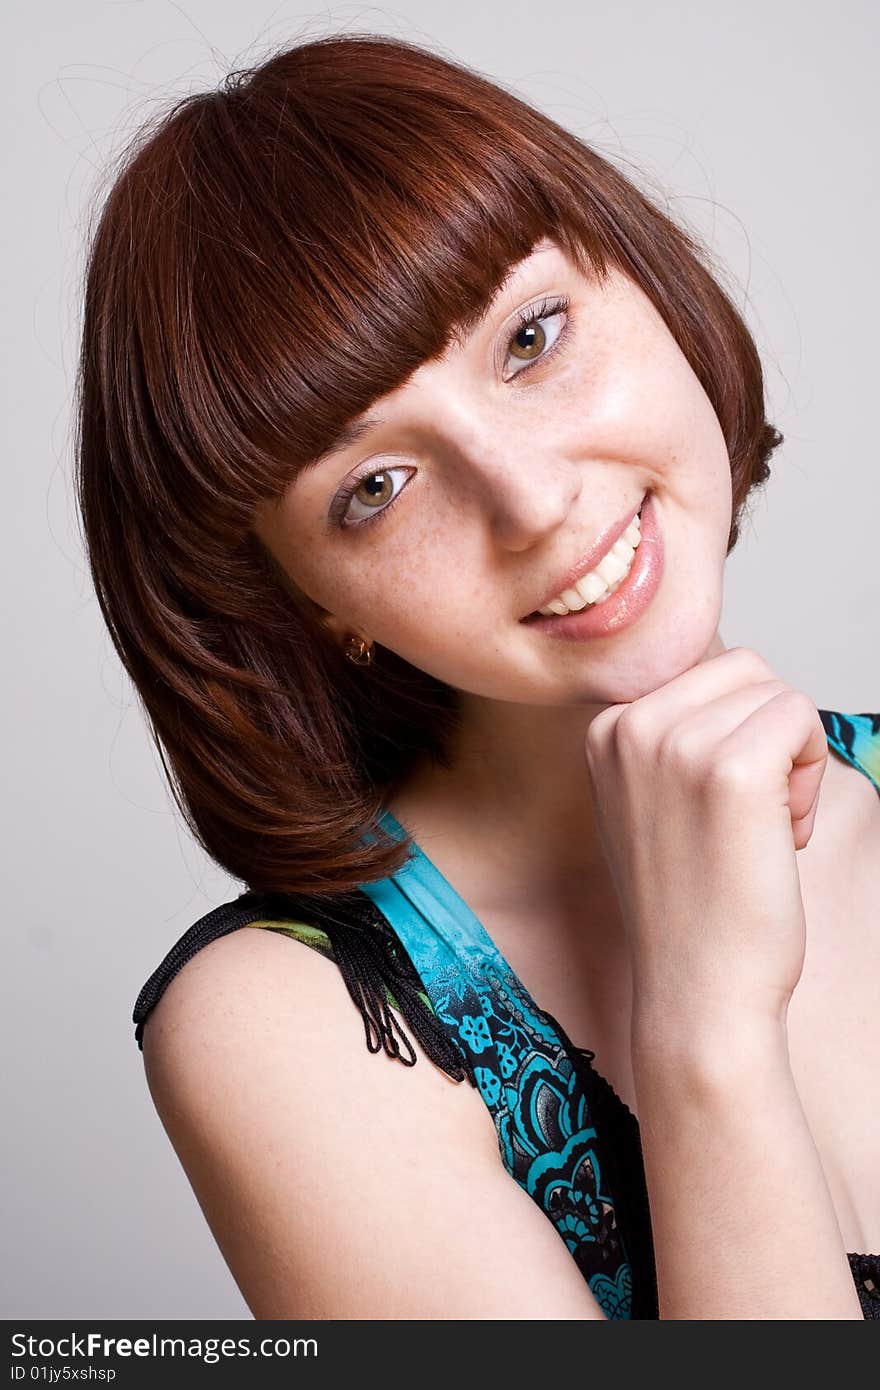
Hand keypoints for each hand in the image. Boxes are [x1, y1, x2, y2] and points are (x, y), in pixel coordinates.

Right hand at [583, 647, 828, 1032]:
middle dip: (768, 736)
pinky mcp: (732, 769)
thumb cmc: (689, 906)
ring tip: (762, 829)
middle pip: (745, 671)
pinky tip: (783, 834)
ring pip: (779, 694)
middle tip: (749, 818)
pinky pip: (802, 718)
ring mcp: (676, 744)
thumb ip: (669, 741)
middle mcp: (631, 726)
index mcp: (605, 730)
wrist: (696, 990)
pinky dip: (811, 773)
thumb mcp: (646, 803)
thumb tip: (734, 686)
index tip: (714, 809)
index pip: (706, 675)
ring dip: (792, 759)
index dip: (734, 737)